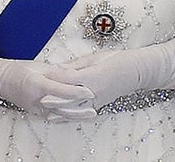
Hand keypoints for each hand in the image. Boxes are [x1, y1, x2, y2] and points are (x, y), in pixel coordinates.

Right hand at [0, 47, 94, 119]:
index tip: (90, 91)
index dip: (76, 92)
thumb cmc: (19, 69)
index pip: (61, 90)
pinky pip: (53, 116)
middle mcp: (37, 99)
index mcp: (37, 84)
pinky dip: (65, 117)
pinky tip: (76, 117)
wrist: (0, 80)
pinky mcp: (35, 112)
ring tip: (89, 115)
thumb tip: (73, 72)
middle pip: (61, 107)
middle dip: (79, 109)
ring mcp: (35, 108)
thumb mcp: (38, 66)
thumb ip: (56, 71)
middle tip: (94, 109)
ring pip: (58, 114)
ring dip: (75, 116)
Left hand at [46, 36, 174, 110]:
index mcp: (92, 76)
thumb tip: (59, 67)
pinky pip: (81, 113)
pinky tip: (59, 117)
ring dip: (59, 111)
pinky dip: (69, 116)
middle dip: (53, 98)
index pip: (68, 78)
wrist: (136, 71)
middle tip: (37, 97)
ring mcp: (97, 100)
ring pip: (74, 109)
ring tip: (44, 111)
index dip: (55, 76)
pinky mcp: (99, 105)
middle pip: (68, 97)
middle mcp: (94, 91)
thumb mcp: (96, 57)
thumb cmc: (117, 59)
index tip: (43, 74)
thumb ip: (76, 64)